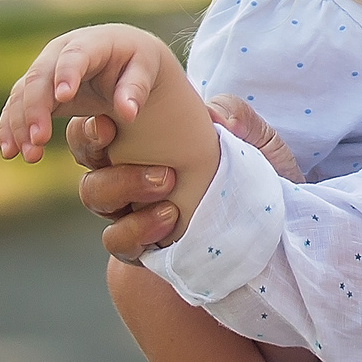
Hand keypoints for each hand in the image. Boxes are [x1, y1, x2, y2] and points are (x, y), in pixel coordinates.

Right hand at [0, 23, 176, 161]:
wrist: (121, 57)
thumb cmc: (136, 62)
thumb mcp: (145, 69)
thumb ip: (136, 89)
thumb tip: (128, 113)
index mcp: (92, 43)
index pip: (76, 56)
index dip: (67, 74)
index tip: (63, 97)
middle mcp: (60, 53)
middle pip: (39, 78)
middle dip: (36, 109)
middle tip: (39, 140)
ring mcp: (45, 71)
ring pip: (22, 94)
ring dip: (19, 124)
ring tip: (29, 154)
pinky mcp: (36, 90)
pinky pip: (16, 107)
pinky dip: (10, 128)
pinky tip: (9, 151)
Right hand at [71, 95, 300, 261]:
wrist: (276, 228)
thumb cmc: (257, 175)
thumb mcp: (257, 140)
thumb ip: (235, 116)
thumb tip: (211, 113)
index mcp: (144, 141)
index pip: (98, 128)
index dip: (90, 125)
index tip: (108, 121)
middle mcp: (127, 174)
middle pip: (85, 156)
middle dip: (94, 148)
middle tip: (123, 139)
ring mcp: (129, 212)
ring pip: (94, 196)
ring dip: (123, 185)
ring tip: (166, 183)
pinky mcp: (141, 248)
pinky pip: (118, 242)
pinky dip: (137, 230)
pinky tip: (168, 218)